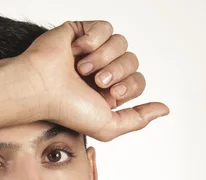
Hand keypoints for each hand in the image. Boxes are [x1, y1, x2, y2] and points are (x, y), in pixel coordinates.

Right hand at [17, 20, 168, 141]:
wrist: (41, 88)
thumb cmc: (67, 109)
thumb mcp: (108, 126)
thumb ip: (138, 120)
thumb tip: (164, 109)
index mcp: (108, 92)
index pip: (137, 81)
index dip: (129, 85)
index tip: (110, 92)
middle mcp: (101, 70)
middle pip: (132, 61)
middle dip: (117, 71)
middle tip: (96, 81)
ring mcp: (91, 51)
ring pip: (121, 43)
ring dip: (103, 56)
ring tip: (82, 67)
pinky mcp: (81, 32)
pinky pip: (105, 27)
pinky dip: (93, 39)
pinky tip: (77, 50)